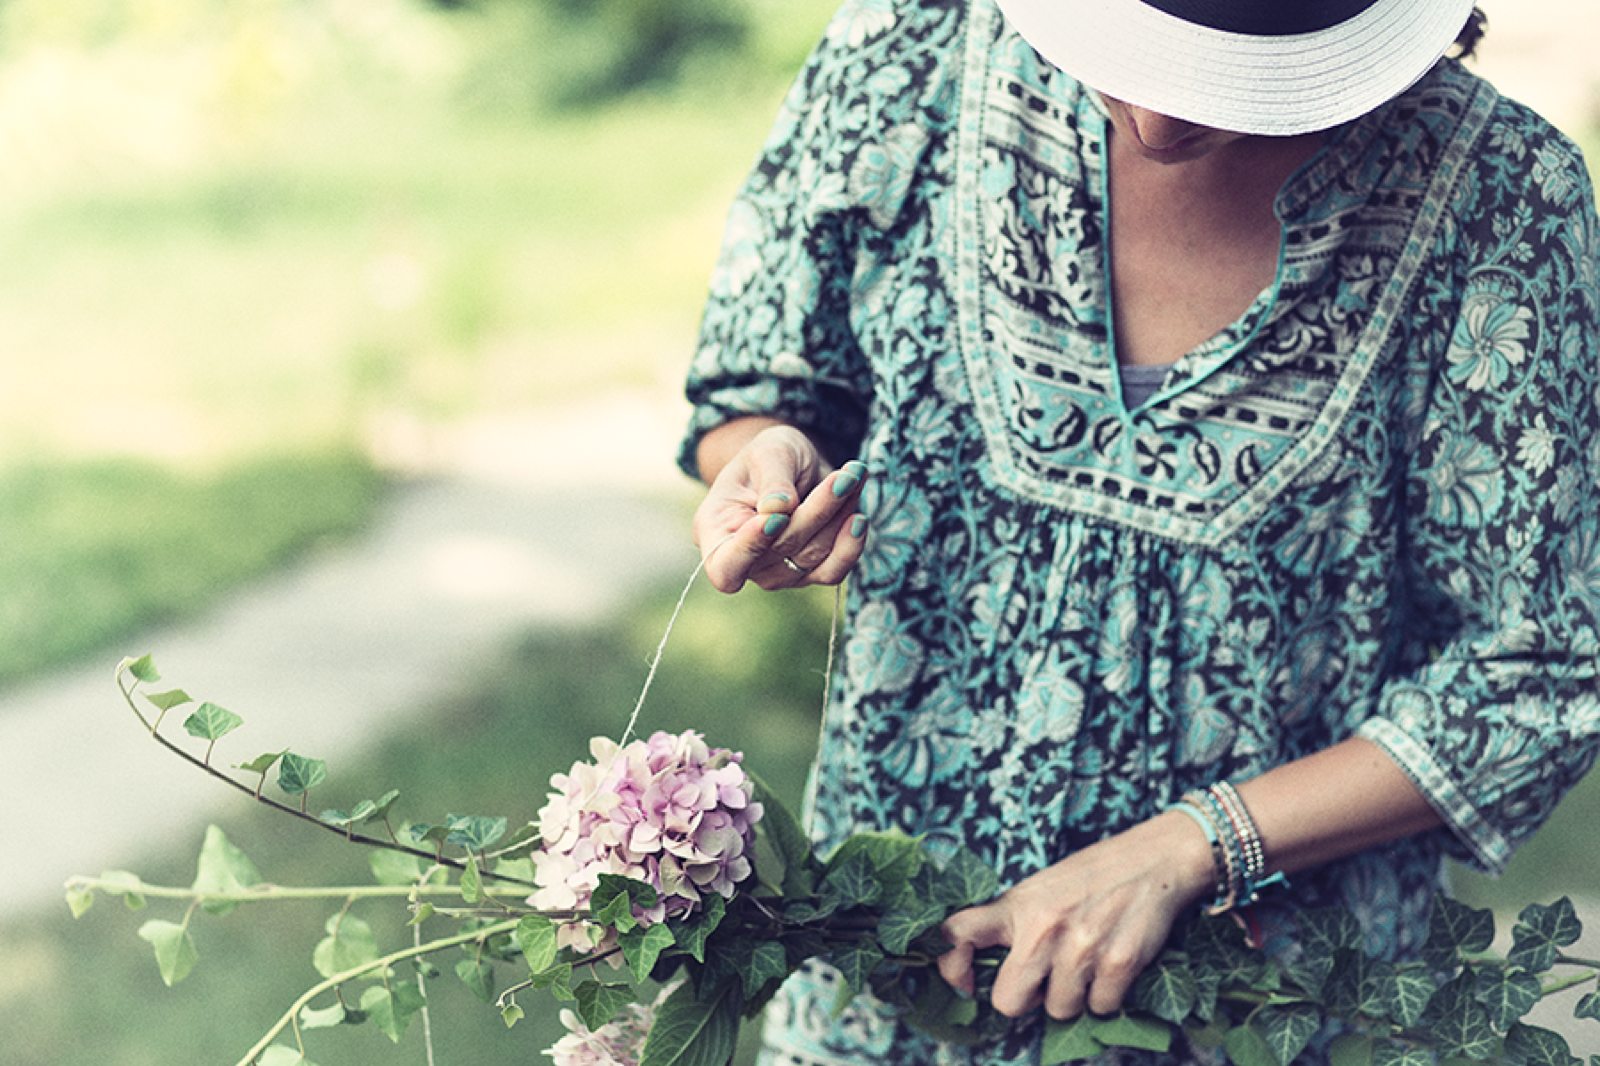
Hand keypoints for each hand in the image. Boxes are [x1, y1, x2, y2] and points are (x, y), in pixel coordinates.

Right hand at [691, 424, 869, 592]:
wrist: (793, 466)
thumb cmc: (770, 456)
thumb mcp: (768, 451)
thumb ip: (772, 479)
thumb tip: (780, 509)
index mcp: (714, 530)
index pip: (725, 565)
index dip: (749, 550)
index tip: (777, 517)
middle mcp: (744, 561)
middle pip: (782, 549)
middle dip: (817, 510)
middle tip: (846, 475)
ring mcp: (777, 572)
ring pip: (813, 556)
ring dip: (839, 515)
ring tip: (854, 476)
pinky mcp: (809, 573)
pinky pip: (833, 570)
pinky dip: (850, 543)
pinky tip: (859, 517)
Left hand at [936, 811, 1213, 1019]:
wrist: (1154, 859)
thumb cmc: (1092, 877)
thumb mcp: (1039, 889)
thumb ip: (1014, 925)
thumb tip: (990, 971)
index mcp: (1016, 906)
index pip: (956, 934)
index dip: (949, 967)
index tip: (964, 982)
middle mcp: (1042, 927)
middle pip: (1008, 1001)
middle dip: (1026, 999)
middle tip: (1045, 979)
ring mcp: (1080, 947)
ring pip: (1059, 1010)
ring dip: (1073, 996)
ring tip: (1086, 962)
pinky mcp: (1119, 962)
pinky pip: (1100, 1008)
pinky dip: (1107, 996)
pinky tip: (1112, 965)